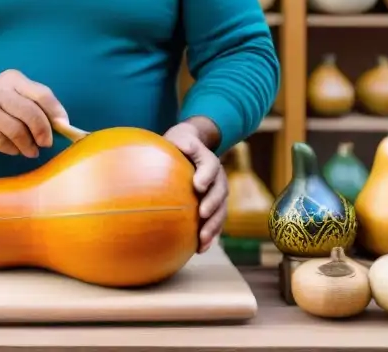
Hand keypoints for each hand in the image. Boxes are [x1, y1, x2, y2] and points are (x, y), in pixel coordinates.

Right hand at [0, 70, 68, 158]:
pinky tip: (14, 148)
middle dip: (43, 131)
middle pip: (30, 113)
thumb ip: (38, 108)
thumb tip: (62, 127)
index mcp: (15, 79)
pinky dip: (13, 149)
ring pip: (17, 130)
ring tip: (31, 151)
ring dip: (28, 145)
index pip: (42, 94)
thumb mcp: (18, 99)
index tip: (64, 126)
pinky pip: (3, 141)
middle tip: (46, 144)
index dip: (56, 111)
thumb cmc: (0, 107)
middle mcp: (0, 89)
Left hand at [164, 121, 227, 253]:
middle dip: (212, 204)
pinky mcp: (215, 205)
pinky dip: (211, 234)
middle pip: (220, 191)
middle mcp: (218, 176)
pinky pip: (216, 221)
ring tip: (203, 240)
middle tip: (202, 214)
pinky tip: (200, 248)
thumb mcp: (177, 138)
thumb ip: (175, 144)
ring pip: (221, 210)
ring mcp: (218, 192)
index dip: (206, 175)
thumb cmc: (179, 144)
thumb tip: (165, 150)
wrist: (192, 147)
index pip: (210, 165)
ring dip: (213, 225)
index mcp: (208, 158)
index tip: (198, 185)